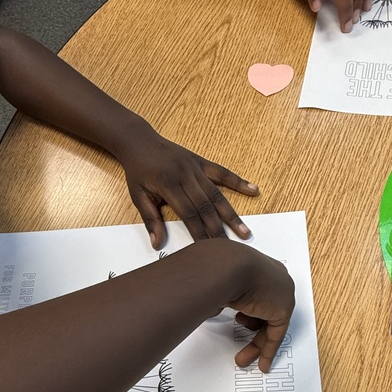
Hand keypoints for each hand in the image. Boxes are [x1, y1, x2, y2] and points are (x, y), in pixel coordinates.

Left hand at [119, 130, 259, 248]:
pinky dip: (238, 182)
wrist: (140, 141)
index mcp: (168, 185)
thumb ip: (150, 220)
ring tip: (244, 231)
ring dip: (232, 214)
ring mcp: (195, 168)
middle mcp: (185, 175)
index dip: (199, 233)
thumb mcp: (138, 196)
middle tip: (230, 249)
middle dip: (219, 229)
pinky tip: (253, 190)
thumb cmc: (138, 171)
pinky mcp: (201, 162)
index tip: (208, 251)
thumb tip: (157, 244)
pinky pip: (222, 173)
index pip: (188, 214)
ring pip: (217, 194)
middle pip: (206, 207)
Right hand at [225, 248, 294, 373]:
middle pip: (267, 314)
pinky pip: (277, 334)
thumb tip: (213, 309)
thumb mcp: (222, 284)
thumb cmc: (221, 267)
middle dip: (253, 336)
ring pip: (271, 326)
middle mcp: (274, 280)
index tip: (243, 325)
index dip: (251, 316)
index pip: (260, 298)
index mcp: (262, 269)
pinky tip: (262, 363)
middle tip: (242, 352)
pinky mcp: (283, 309)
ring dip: (256, 344)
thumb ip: (223, 297)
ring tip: (242, 356)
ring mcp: (281, 294)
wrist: (230, 266)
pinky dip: (269, 350)